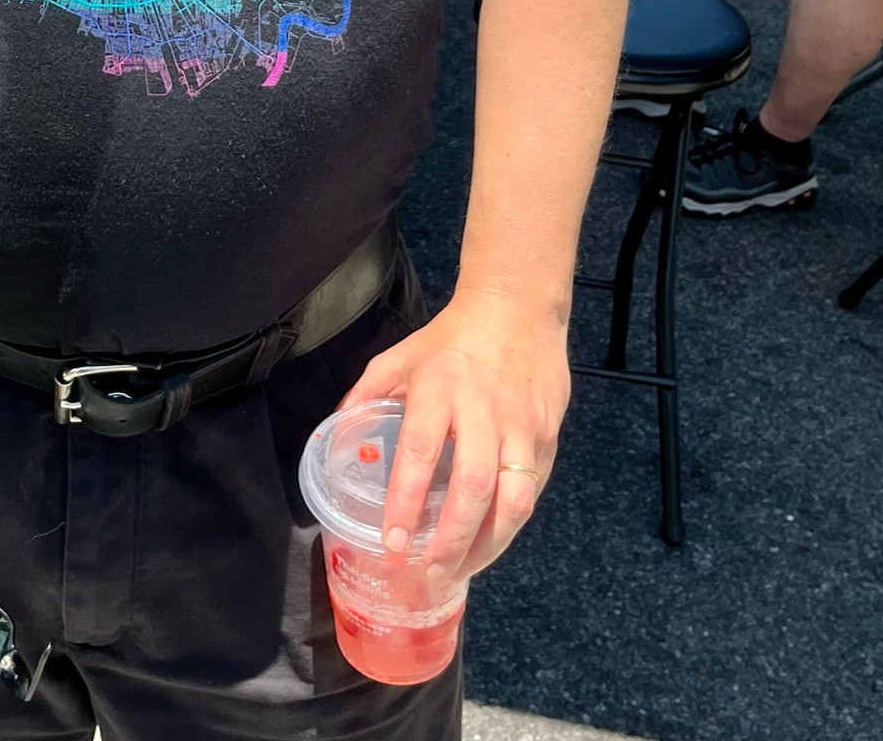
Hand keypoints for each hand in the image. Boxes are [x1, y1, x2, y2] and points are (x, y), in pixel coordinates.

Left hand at [340, 290, 568, 581]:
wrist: (518, 310)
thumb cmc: (452, 338)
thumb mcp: (401, 356)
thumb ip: (367, 395)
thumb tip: (335, 443)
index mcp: (439, 387)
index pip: (419, 450)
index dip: (406, 499)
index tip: (393, 541)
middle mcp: (483, 409)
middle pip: (473, 486)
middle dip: (452, 539)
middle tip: (430, 572)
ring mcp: (521, 426)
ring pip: (513, 500)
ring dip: (488, 546)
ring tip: (461, 571)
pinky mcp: (547, 437)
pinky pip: (531, 492)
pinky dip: (510, 525)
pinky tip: (489, 543)